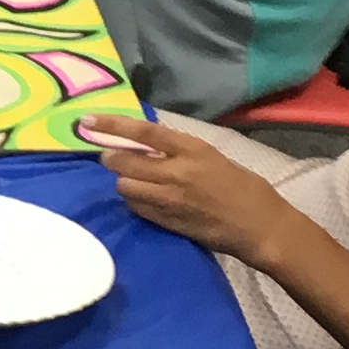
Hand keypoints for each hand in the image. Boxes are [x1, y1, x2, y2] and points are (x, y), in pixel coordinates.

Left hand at [76, 112, 292, 266]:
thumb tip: (147, 145)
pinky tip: (145, 198)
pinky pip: (136, 207)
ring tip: (134, 180)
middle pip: (124, 162)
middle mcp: (177, 172)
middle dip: (111, 158)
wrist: (259, 226)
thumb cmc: (242, 186)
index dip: (112, 125)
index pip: (144, 132)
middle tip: (110, 157)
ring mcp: (170, 199)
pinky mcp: (167, 221)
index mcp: (192, 150)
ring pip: (125, 186)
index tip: (88, 121)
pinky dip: (134, 200)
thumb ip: (179, 151)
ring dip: (124, 181)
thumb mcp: (213, 157)